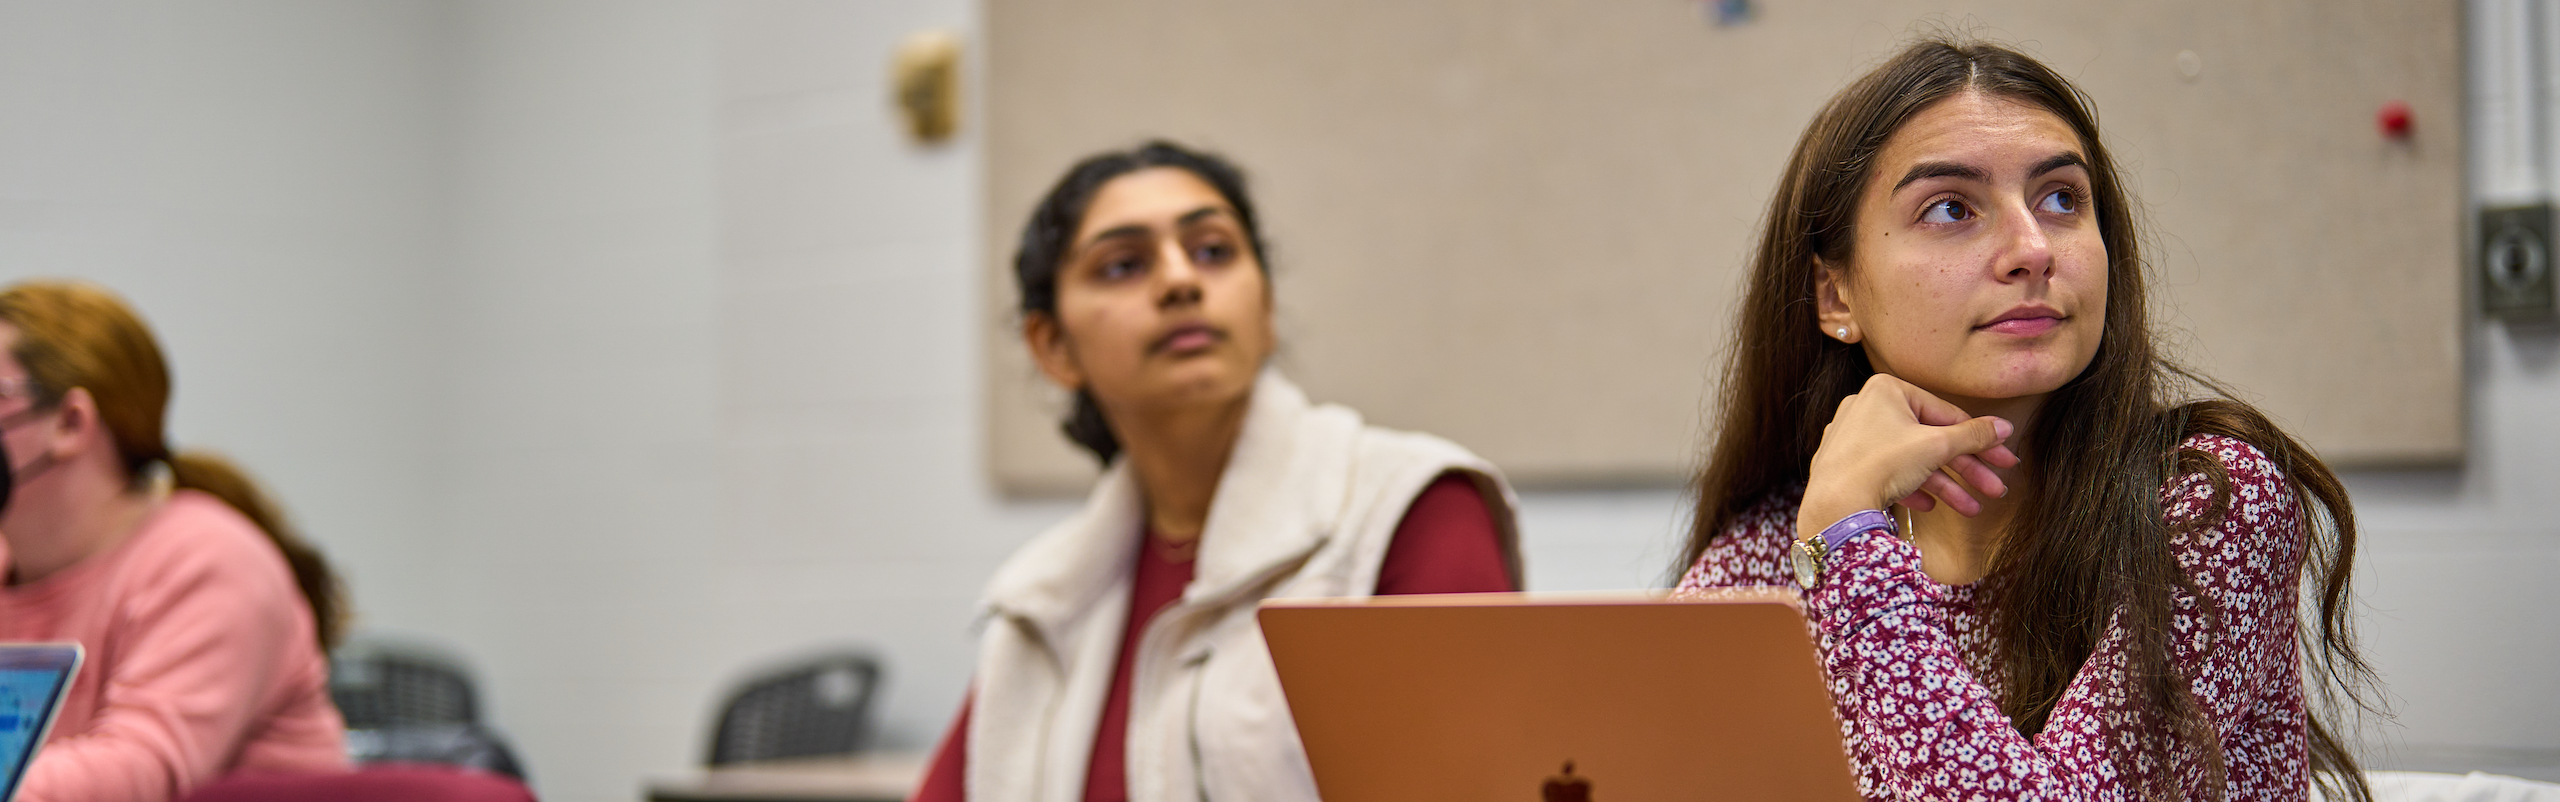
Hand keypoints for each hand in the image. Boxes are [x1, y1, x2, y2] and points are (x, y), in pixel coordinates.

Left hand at [1796, 374, 2019, 541]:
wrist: (1834, 504)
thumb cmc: (1881, 464)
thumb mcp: (1936, 446)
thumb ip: (1973, 436)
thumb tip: (2003, 427)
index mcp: (1887, 390)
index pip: (1946, 414)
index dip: (1981, 440)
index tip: (2005, 459)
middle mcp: (1867, 407)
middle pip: (1931, 439)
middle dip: (1966, 469)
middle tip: (1995, 487)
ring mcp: (1854, 437)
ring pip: (1912, 460)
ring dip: (1945, 485)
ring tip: (1971, 508)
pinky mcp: (1846, 464)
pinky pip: (1888, 472)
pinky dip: (1911, 488)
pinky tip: (1929, 507)